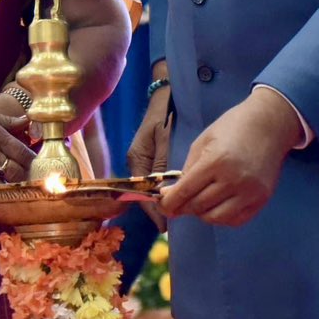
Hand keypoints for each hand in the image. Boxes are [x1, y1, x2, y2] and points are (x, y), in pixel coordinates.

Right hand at [0, 94, 34, 187]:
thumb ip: (4, 120)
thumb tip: (25, 121)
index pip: (23, 152)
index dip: (34, 163)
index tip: (40, 169)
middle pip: (15, 172)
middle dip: (26, 179)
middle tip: (34, 185)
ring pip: (0, 186)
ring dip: (11, 192)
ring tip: (20, 197)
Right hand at [127, 68, 173, 228]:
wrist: (165, 94)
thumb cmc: (163, 113)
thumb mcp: (162, 137)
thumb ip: (162, 161)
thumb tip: (162, 190)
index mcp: (136, 159)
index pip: (141, 192)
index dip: (153, 209)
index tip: (164, 224)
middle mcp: (138, 162)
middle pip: (146, 193)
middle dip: (159, 207)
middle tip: (175, 221)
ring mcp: (145, 160)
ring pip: (153, 187)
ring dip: (165, 199)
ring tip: (179, 212)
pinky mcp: (154, 157)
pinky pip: (158, 178)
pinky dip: (169, 188)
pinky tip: (181, 195)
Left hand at [161, 87, 302, 226]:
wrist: (270, 124)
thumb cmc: (233, 128)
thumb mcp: (203, 142)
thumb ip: (187, 170)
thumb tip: (171, 195)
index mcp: (215, 161)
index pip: (185, 191)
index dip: (169, 202)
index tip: (161, 205)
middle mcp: (233, 180)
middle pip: (198, 206)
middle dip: (183, 207)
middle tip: (178, 203)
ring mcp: (250, 192)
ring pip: (215, 218)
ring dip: (202, 213)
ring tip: (199, 202)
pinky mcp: (262, 199)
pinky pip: (235, 220)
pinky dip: (222, 217)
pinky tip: (217, 205)